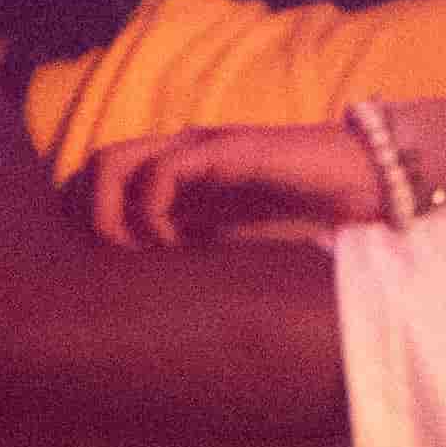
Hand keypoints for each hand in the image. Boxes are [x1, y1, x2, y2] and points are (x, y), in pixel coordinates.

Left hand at [75, 123, 381, 247]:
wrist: (360, 185)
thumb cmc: (300, 217)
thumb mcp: (230, 245)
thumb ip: (190, 253)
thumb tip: (144, 299)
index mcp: (175, 174)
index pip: (96, 181)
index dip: (86, 221)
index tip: (105, 267)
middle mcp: (177, 153)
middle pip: (93, 167)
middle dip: (85, 218)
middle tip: (111, 263)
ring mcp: (198, 148)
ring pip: (112, 162)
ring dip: (109, 214)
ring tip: (134, 253)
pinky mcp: (224, 151)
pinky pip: (163, 172)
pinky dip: (152, 212)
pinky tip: (172, 244)